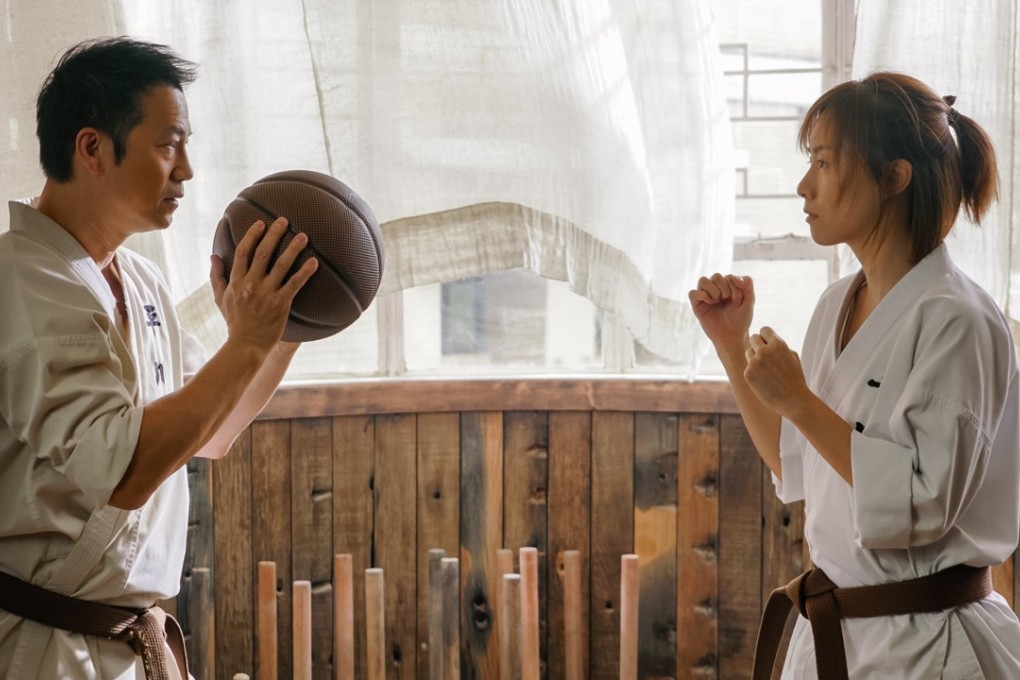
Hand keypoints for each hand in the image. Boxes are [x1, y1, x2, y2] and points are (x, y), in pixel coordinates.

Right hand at [210, 217, 317, 354]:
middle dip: (274, 234)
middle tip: (284, 220)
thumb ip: (216, 276)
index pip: (243, 251)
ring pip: (281, 265)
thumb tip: (213, 256)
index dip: (253, 235)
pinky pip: (295, 284)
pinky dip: (305, 272)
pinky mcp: (280, 304)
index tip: (261, 223)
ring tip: (303, 236)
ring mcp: (266, 293)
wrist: (246, 345)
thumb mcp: (220, 298)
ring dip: (293, 248)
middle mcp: (251, 284)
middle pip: (263, 253)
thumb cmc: (235, 322)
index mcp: (236, 281)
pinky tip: (314, 262)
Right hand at [688, 274, 754, 356]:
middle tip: (727, 301)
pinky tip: (710, 302)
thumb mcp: (749, 301)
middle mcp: (715, 290)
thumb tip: (732, 276)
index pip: (728, 277)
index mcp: (727, 287)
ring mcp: (705, 297)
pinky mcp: (697, 306)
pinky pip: (692, 293)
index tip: (737, 302)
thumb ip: (747, 285)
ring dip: (713, 290)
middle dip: (724, 288)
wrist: (733, 336)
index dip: (734, 287)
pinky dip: (701, 294)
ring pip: (703, 280)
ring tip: (717, 301)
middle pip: (716, 276)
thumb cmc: (741, 320)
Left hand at [744, 326, 810, 417]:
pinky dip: (754, 371)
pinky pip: (748, 366)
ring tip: (767, 369)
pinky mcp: (748, 373)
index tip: (770, 345)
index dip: (767, 337)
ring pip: (748, 351)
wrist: (794, 400)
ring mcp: (754, 362)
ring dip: (755, 357)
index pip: (764, 330)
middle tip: (766, 356)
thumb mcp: (792, 356)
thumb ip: (779, 345)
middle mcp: (764, 350)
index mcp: (778, 344)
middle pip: (753, 338)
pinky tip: (764, 380)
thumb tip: (766, 338)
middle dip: (759, 345)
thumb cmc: (795, 378)